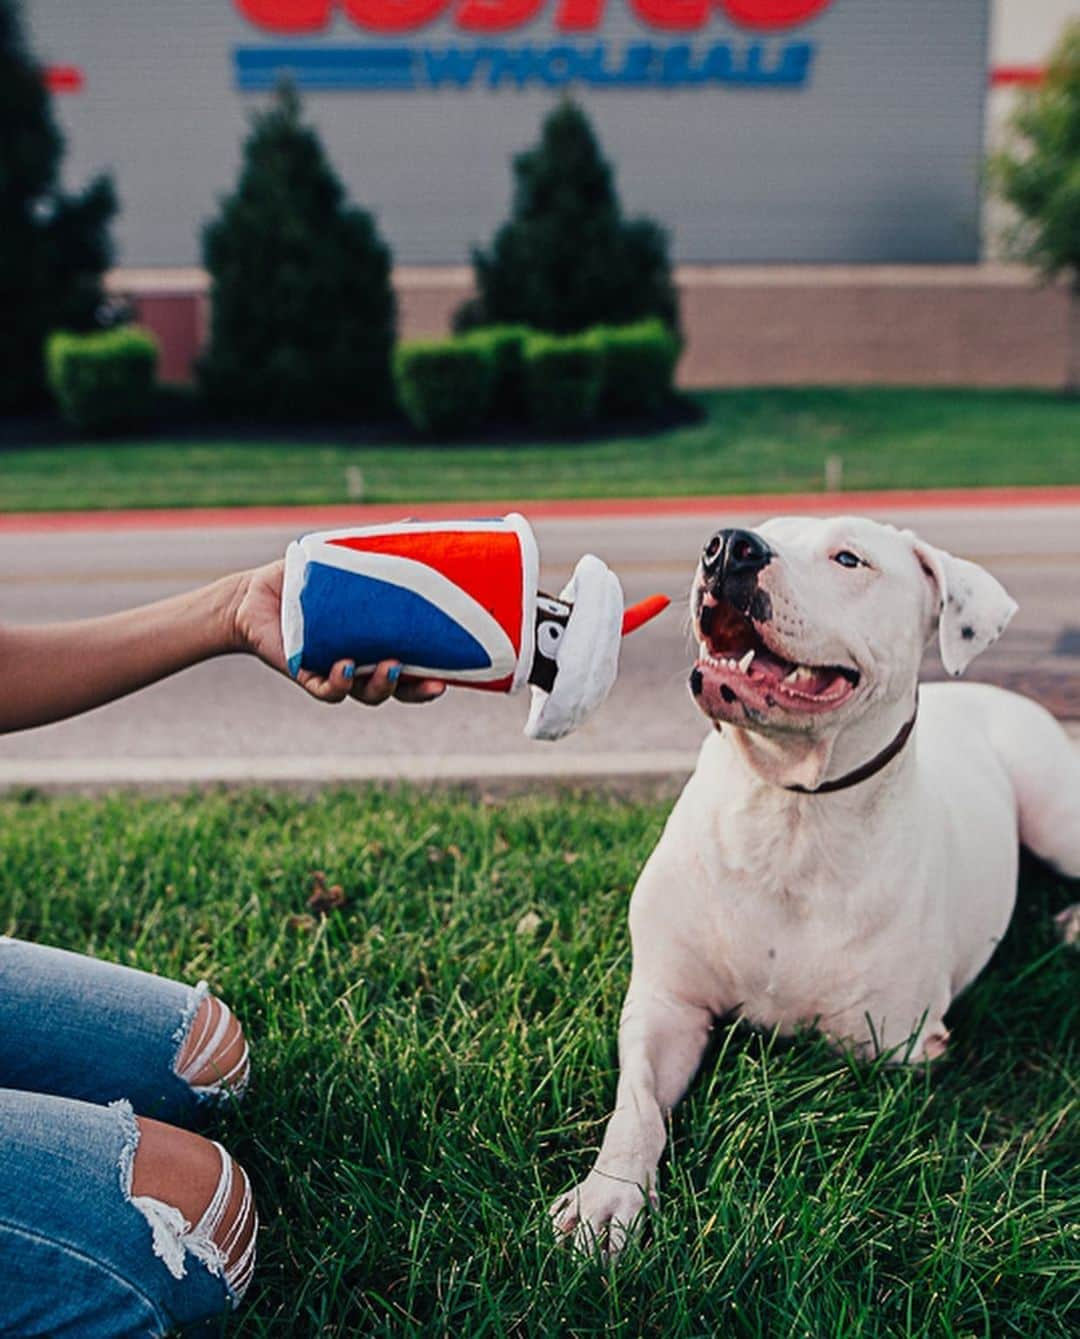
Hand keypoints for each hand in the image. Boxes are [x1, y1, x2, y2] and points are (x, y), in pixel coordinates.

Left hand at [229, 561, 445, 705]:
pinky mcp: (303, 673)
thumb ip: (381, 548)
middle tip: (434, 683)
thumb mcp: (349, 563)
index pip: (411, 671)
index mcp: (376, 647)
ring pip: (364, 693)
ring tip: (390, 666)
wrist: (255, 596)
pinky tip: (345, 666)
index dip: (430, 681)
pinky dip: (338, 683)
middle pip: (395, 690)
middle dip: (415, 690)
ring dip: (381, 686)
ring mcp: (332, 672)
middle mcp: (359, 666)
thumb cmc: (309, 584)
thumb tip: (416, 522)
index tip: (450, 678)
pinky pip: (325, 688)